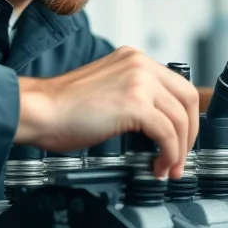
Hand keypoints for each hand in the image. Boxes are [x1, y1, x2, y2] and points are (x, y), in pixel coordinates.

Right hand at [15, 46, 198, 178]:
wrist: (38, 111)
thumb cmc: (63, 109)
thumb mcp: (108, 91)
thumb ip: (134, 97)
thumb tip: (158, 125)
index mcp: (134, 59)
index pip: (178, 85)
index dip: (185, 117)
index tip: (181, 140)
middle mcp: (140, 64)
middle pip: (188, 99)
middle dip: (189, 133)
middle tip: (180, 158)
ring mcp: (139, 81)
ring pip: (180, 118)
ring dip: (179, 149)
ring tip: (168, 168)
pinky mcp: (134, 103)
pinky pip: (167, 132)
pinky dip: (169, 153)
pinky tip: (157, 166)